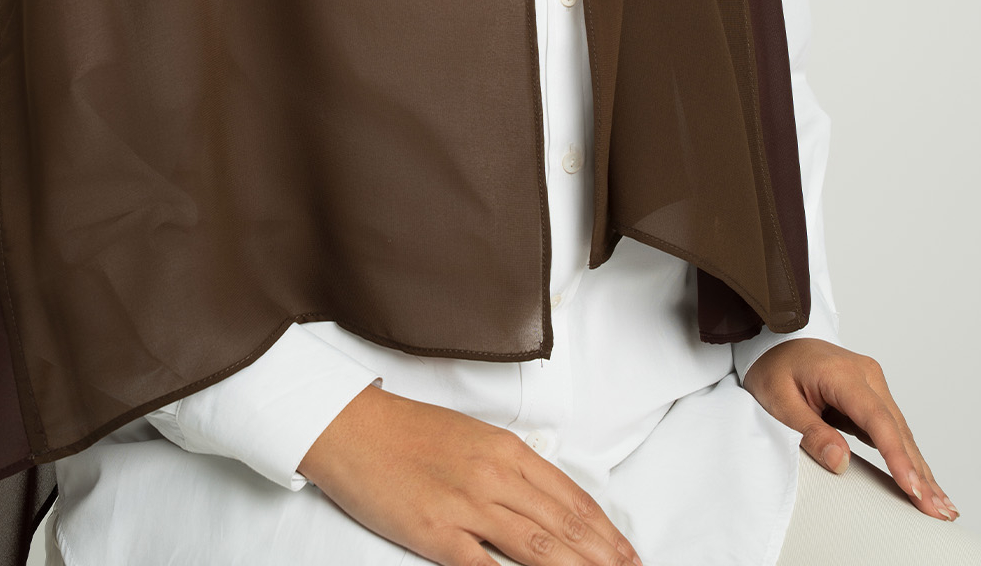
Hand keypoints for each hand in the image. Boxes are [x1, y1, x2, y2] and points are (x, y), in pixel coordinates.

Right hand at [298, 383, 640, 565]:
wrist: (353, 428)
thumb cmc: (409, 432)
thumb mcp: (472, 438)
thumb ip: (509, 468)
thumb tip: (546, 502)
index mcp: (506, 450)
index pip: (571, 497)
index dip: (605, 530)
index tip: (627, 553)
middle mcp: (495, 476)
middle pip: (564, 526)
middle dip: (604, 558)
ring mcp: (468, 506)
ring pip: (539, 549)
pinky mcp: (438, 534)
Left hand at [741, 338, 957, 520]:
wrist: (774, 343)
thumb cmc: (774, 369)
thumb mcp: (778, 402)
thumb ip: (809, 432)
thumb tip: (841, 462)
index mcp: (843, 373)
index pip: (877, 419)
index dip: (897, 457)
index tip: (912, 488)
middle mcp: (866, 375)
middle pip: (897, 429)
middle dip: (919, 473)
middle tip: (938, 511)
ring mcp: (873, 384)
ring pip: (901, 432)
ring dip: (920, 470)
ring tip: (941, 506)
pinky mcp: (872, 397)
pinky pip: (893, 431)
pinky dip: (908, 458)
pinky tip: (924, 484)